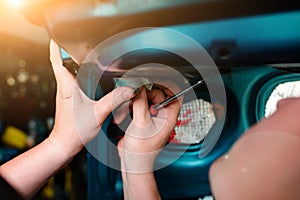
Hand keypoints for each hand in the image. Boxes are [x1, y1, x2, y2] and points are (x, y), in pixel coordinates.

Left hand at [48, 40, 134, 156]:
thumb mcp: (97, 113)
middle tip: (83, 43)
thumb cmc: (73, 131)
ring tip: (90, 57)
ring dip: (78, 65)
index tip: (60, 34)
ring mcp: (67, 94)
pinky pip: (75, 83)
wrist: (65, 145)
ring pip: (71, 73)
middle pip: (65, 63)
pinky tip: (94, 80)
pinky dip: (83, 77)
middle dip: (72, 52)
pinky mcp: (71, 100)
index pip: (57, 59)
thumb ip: (113, 100)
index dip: (57, 45)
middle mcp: (65, 87)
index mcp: (67, 86)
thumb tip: (128, 89)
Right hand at [117, 86, 181, 172]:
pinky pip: (136, 106)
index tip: (153, 79)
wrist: (132, 163)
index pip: (173, 93)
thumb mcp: (141, 123)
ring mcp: (151, 116)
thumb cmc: (142, 152)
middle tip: (134, 92)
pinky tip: (123, 115)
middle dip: (144, 92)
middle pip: (156, 93)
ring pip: (145, 98)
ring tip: (127, 108)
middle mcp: (161, 114)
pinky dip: (129, 107)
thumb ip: (140, 103)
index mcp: (169, 115)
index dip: (165, 84)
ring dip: (134, 101)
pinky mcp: (141, 118)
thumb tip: (138, 87)